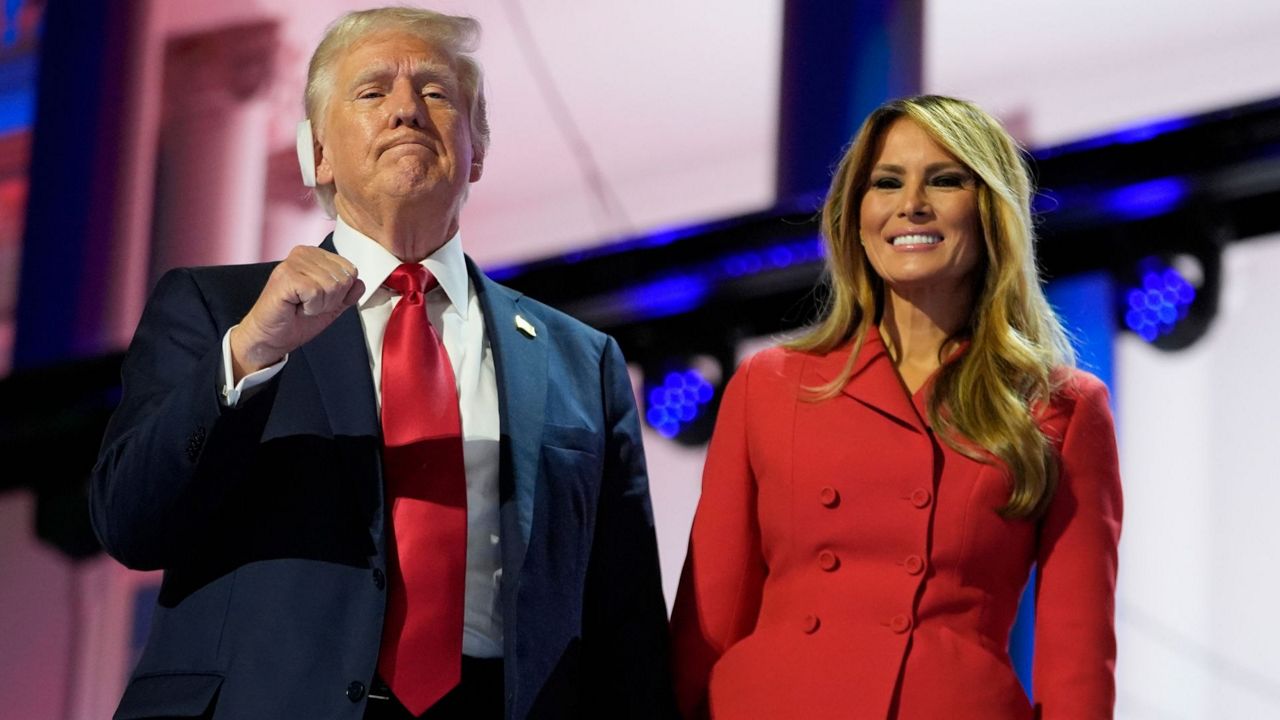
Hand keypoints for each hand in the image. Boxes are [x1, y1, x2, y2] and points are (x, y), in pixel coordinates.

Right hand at [230, 246, 363, 381]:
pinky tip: (296, 306)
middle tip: (308, 305)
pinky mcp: (287, 276)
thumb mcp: (331, 305)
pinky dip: (311, 307)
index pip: (351, 270)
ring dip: (320, 305)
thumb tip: (359, 283)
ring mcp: (294, 262)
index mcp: (316, 256)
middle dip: (331, 300)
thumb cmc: (296, 320)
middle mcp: (304, 253)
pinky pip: (317, 292)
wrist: (272, 337)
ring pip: (332, 285)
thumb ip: (348, 293)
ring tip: (302, 305)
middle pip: (344, 278)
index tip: (319, 300)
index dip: (340, 294)